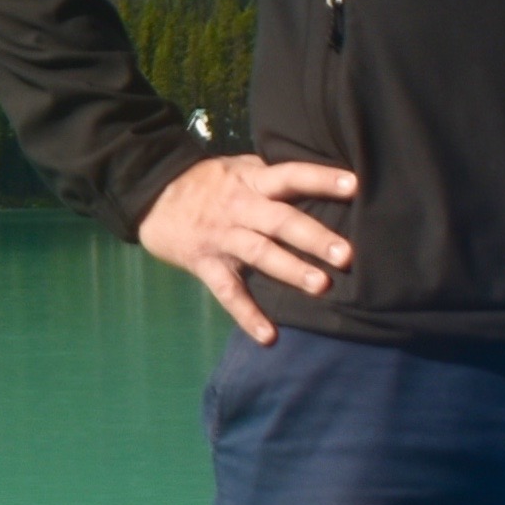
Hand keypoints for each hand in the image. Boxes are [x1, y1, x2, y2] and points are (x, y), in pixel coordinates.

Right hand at [138, 152, 357, 342]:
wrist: (151, 195)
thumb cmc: (208, 182)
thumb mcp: (239, 167)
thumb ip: (271, 176)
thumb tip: (320, 180)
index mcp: (251, 181)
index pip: (290, 175)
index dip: (320, 179)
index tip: (354, 185)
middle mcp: (239, 208)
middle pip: (280, 220)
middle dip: (314, 237)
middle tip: (346, 255)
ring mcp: (221, 237)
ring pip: (260, 253)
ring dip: (291, 270)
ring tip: (321, 286)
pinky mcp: (205, 263)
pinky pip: (228, 292)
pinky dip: (247, 315)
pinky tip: (269, 336)